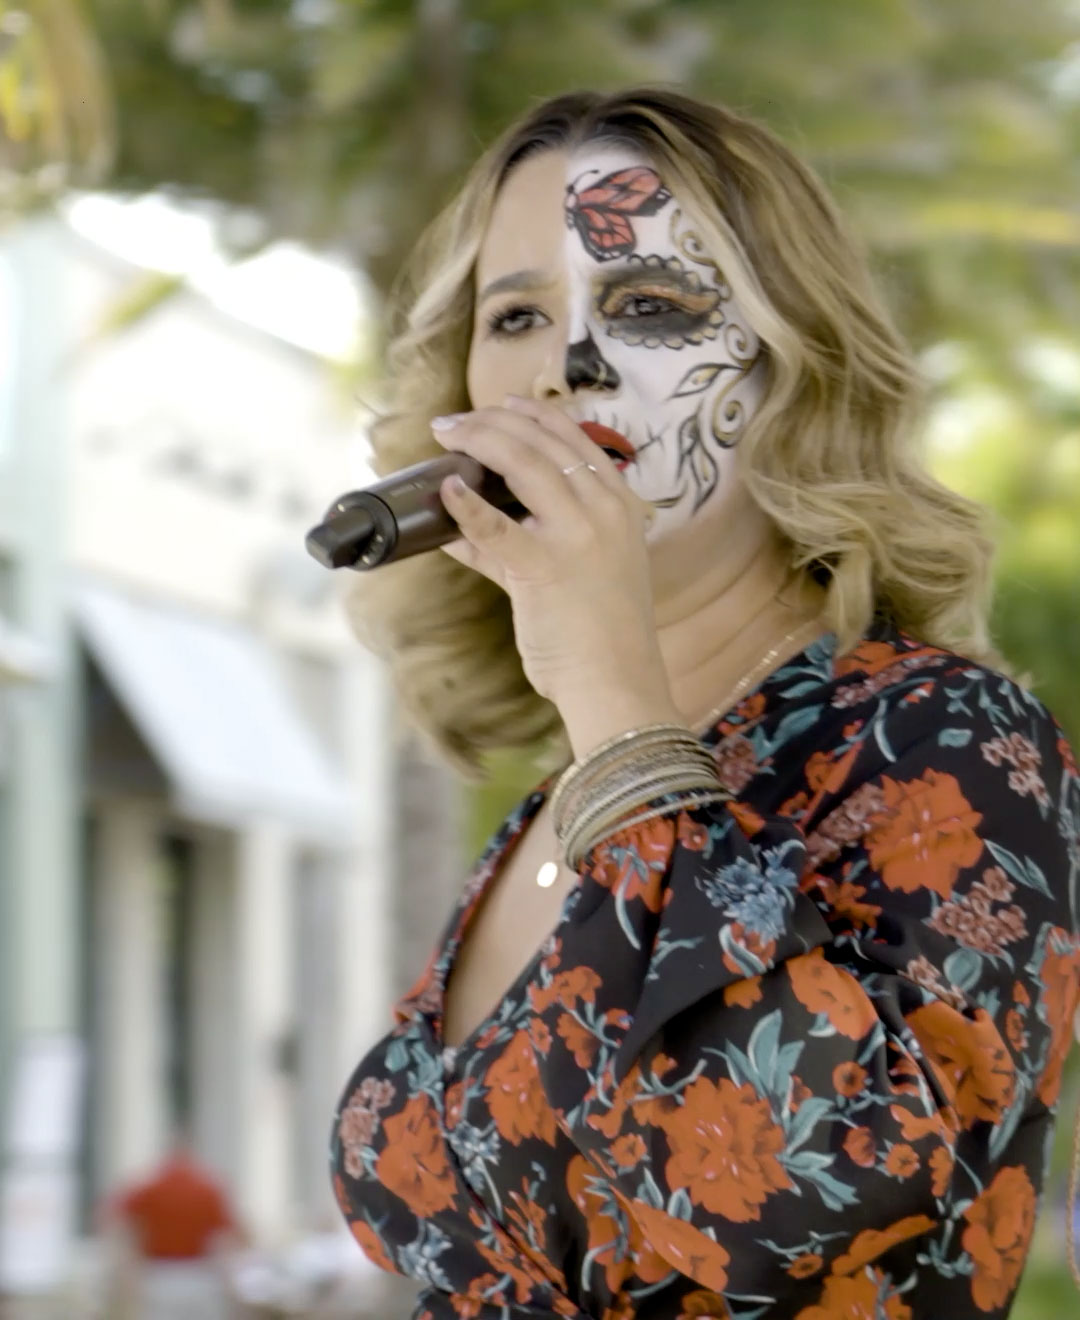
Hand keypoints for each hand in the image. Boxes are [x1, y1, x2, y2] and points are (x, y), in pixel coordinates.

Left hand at [432, 395, 671, 711]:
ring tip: (445, 437)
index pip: (573, 439)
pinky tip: (444, 489)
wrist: (617, 680)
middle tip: (455, 423)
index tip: (500, 404)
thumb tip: (468, 518)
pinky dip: (465, 504)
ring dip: (476, 442)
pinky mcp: (542, 566)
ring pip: (520, 464)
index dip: (532, 414)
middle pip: (541, 442)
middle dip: (491, 421)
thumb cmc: (600, 632)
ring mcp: (575, 535)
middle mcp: (603, 510)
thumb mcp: (588, 569)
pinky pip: (494, 525)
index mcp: (619, 506)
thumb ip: (533, 538)